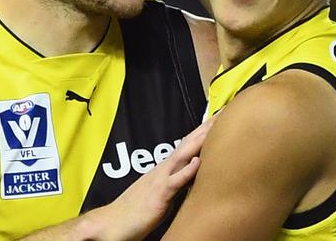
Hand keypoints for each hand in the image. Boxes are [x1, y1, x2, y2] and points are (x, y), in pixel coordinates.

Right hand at [93, 118, 214, 240]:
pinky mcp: (158, 196)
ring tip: (215, 127)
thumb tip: (190, 178)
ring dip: (199, 141)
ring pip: (182, 156)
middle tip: (223, 113)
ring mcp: (160, 180)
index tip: (218, 120)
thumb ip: (174, 183)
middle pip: (187, 144)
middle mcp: (163, 170)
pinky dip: (186, 171)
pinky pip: (174, 182)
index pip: (186, 146)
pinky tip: (198, 162)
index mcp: (164, 169)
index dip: (202, 132)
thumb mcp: (159, 192)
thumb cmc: (135, 211)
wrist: (111, 223)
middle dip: (205, 129)